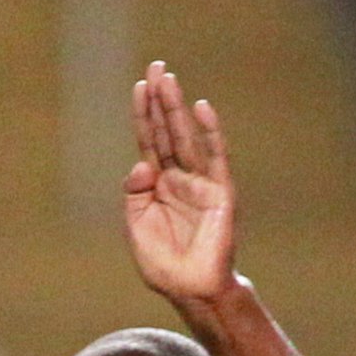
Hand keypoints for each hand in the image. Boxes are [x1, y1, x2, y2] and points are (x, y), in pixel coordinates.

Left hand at [124, 60, 235, 306]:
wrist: (190, 289)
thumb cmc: (163, 262)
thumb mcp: (137, 226)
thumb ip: (135, 194)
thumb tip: (141, 163)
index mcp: (157, 185)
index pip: (149, 141)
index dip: (143, 114)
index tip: (139, 85)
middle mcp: (179, 176)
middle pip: (168, 131)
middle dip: (161, 100)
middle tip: (157, 66)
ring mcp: (201, 181)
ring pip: (187, 137)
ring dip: (178, 108)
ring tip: (170, 79)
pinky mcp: (220, 191)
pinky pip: (215, 156)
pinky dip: (210, 132)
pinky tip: (202, 108)